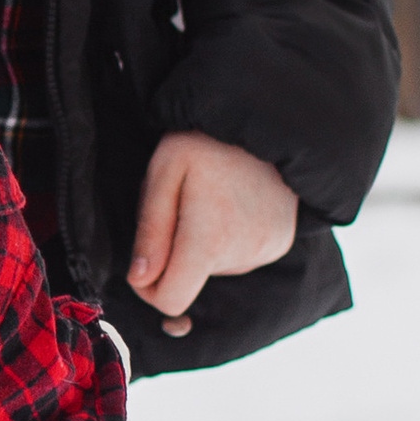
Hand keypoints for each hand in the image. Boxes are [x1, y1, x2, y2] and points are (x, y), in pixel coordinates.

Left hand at [126, 131, 298, 335]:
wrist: (268, 120)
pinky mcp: (280, 244)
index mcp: (210, 239)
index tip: (144, 261)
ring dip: (202, 244)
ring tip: (210, 198)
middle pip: (191, 282)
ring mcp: (267, 251)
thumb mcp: (164, 172)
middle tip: (181, 206)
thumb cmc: (206, 142)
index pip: (170, 300)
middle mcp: (244, 254)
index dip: (148, 288)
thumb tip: (139, 279)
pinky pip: (238, 257)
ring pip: (213, 269)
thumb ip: (150, 229)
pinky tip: (232, 204)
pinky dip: (227, 239)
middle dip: (175, 254)